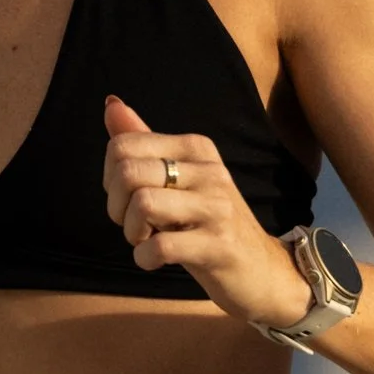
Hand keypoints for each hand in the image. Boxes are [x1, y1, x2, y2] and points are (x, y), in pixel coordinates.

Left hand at [102, 93, 307, 333]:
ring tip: (146, 240)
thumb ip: (144, 142)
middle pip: (129, 172)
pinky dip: (144, 258)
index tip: (128, 200)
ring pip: (143, 204)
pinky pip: (161, 246)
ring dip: (131, 232)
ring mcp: (216, 207)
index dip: (111, 179)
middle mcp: (209, 170)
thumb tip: (111, 104)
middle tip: (134, 224)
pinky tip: (154, 259)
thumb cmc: (210, 223)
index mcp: (196, 148)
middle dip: (116, 206)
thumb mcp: (178, 179)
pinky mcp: (218, 245)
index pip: (124, 145)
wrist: (262, 269)